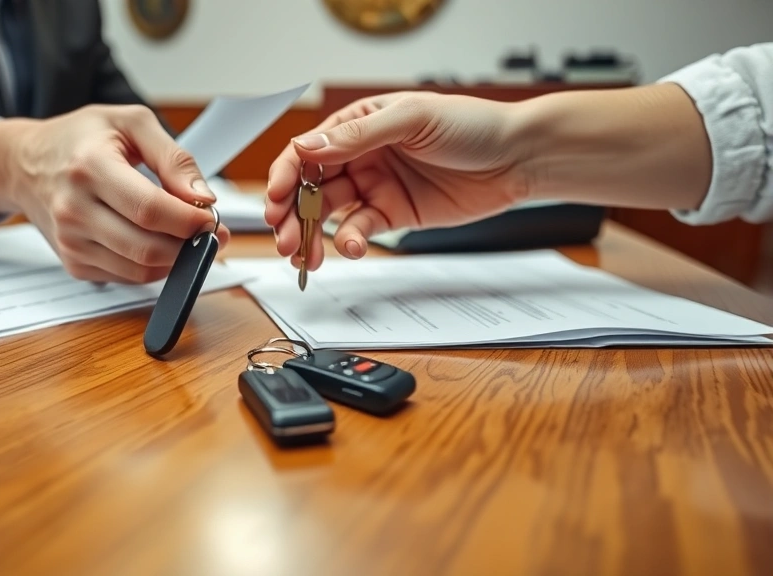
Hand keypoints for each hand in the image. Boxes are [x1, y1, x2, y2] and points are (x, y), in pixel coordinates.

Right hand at [0, 104, 229, 283]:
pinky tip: (157, 241)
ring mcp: (71, 242)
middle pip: (147, 247)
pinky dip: (153, 265)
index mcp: (89, 167)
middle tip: (208, 229)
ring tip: (186, 235)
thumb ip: (173, 158)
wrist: (25, 164)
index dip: (190, 220)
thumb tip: (203, 197)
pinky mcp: (74, 263)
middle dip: (190, 244)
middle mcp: (74, 209)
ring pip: (141, 269)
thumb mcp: (131, 123)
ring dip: (176, 258)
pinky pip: (128, 276)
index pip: (149, 209)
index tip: (211, 217)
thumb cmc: (80, 138)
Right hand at [265, 91, 530, 269]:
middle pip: (310, 188)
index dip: (286, 175)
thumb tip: (308, 147)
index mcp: (358, 124)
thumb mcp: (412, 119)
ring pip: (329, 215)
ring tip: (303, 256)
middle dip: (291, 214)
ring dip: (312, 234)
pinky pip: (359, 231)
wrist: (517, 159)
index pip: (307, 151)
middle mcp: (360, 156)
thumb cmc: (471, 126)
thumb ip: (357, 136)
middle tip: (283, 238)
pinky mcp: (392, 215)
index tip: (274, 199)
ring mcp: (374, 187)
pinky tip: (351, 248)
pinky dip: (350, 242)